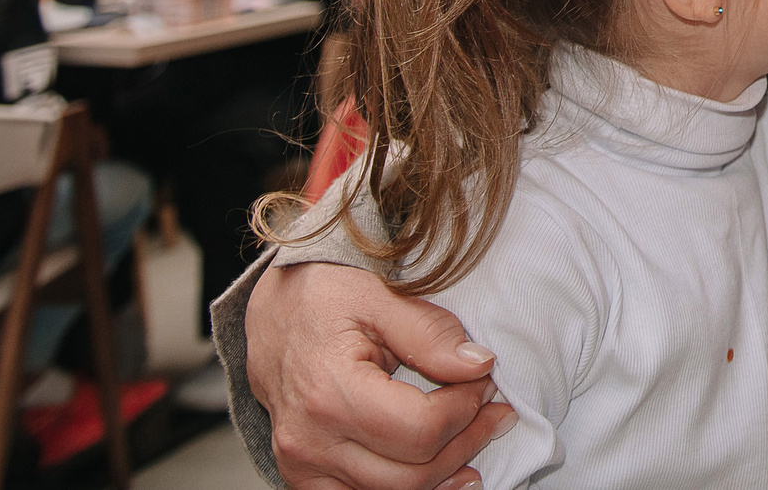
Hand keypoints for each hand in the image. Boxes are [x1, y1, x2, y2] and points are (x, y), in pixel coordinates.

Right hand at [245, 261, 515, 489]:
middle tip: (494, 409)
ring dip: (446, 472)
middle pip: (412, 473)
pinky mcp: (303, 477)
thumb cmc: (324, 296)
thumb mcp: (380, 296)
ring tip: (477, 435)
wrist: (274, 311)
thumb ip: (431, 333)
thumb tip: (479, 365)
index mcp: (328, 393)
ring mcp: (302, 466)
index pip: (421, 429)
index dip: (467, 410)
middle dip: (466, 441)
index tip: (486, 382)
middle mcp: (310, 441)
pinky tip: (443, 474)